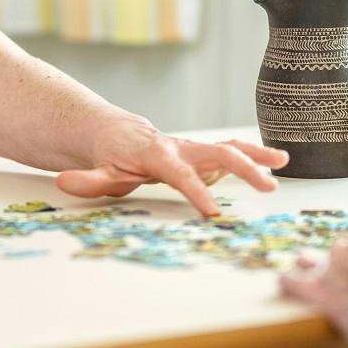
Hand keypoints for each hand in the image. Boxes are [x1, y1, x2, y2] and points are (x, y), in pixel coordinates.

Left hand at [54, 117, 287, 216]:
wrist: (116, 133)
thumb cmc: (110, 156)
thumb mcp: (96, 171)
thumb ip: (87, 180)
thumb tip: (65, 182)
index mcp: (158, 154)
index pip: (181, 175)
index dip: (198, 193)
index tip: (215, 214)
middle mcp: (181, 148)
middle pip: (217, 154)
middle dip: (245, 169)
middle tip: (268, 186)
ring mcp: (194, 149)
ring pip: (228, 148)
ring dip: (256, 155)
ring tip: (283, 163)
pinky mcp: (201, 153)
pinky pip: (229, 152)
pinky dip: (252, 155)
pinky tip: (275, 164)